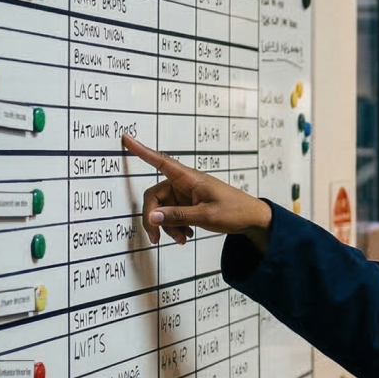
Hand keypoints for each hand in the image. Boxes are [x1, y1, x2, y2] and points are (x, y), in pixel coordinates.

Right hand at [122, 135, 271, 250]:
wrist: (252, 219)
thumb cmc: (235, 211)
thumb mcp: (206, 216)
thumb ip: (178, 216)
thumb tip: (152, 216)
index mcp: (189, 178)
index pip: (160, 161)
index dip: (141, 150)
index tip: (126, 138)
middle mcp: (184, 184)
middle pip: (154, 197)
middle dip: (154, 218)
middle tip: (157, 238)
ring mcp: (185, 195)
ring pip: (162, 210)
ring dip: (167, 226)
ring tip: (183, 238)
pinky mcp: (188, 205)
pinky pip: (171, 215)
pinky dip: (174, 227)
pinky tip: (186, 235)